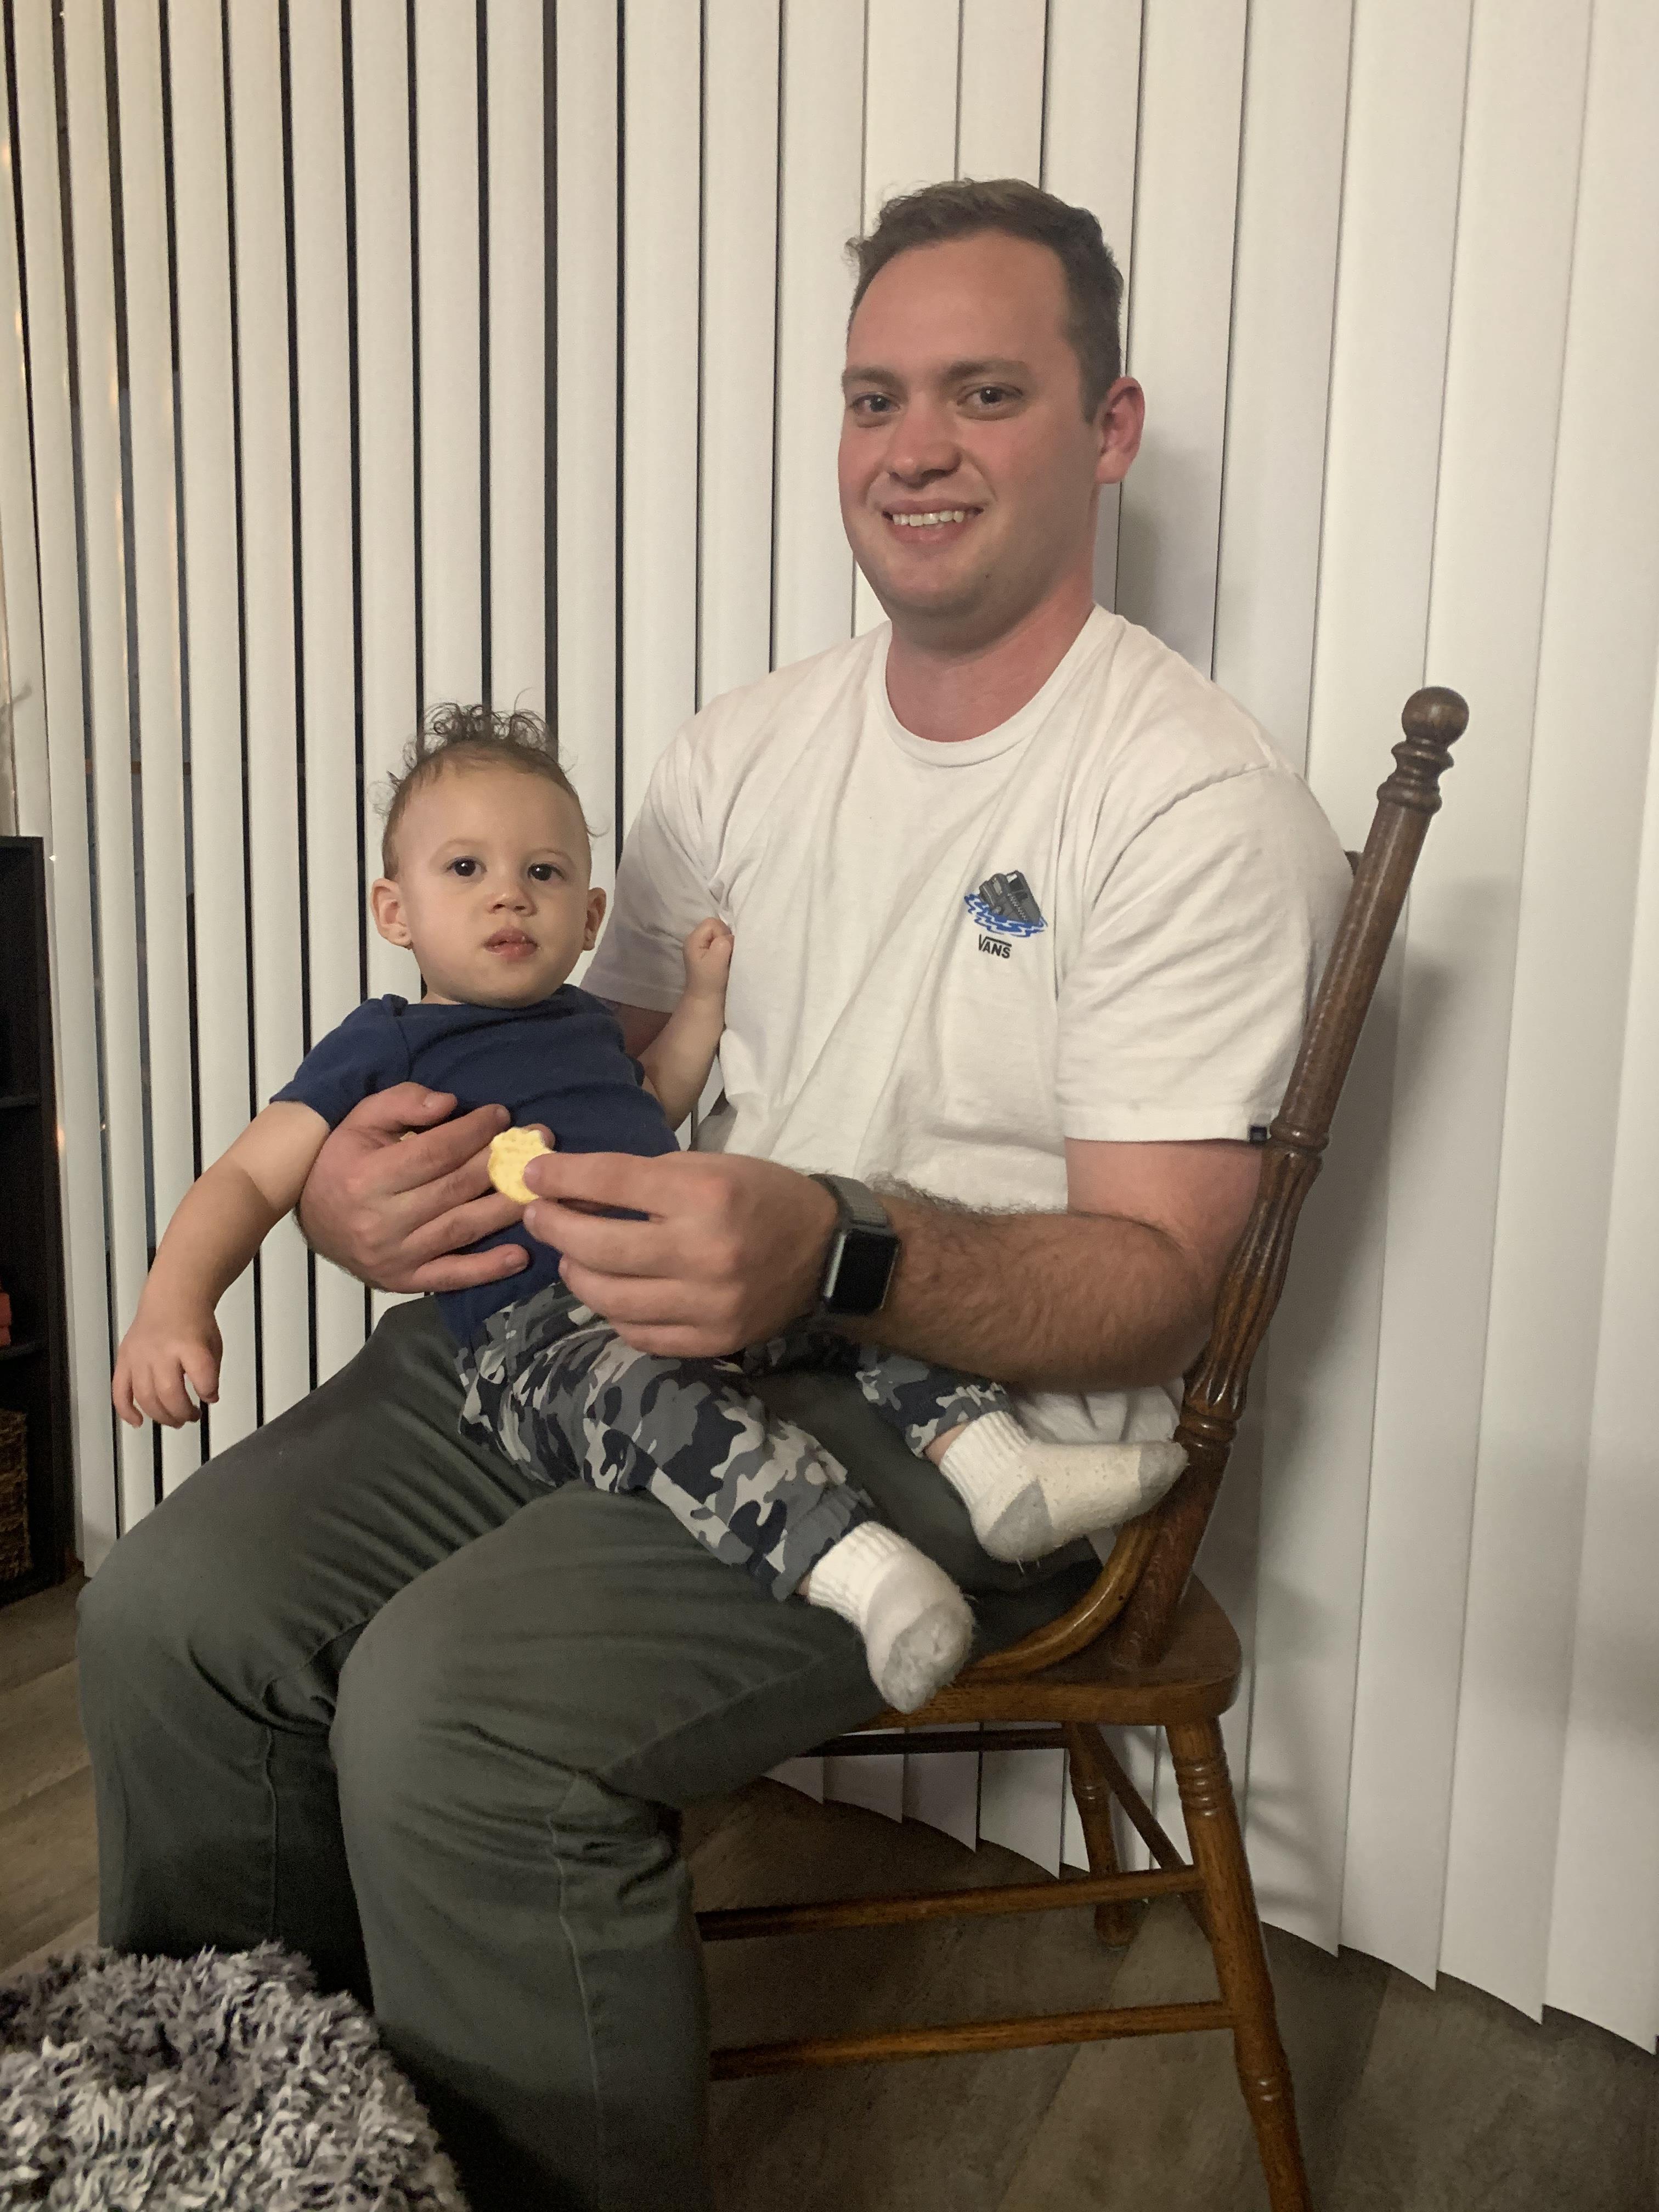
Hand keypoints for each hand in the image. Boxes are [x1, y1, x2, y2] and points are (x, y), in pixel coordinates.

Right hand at [113, 1305, 221, 1427]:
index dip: (208, 1392)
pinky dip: (126, 1410)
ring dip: (161, 1416)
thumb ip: (211, 1372)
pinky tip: (138, 1422)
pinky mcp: (124, 1359)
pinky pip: (119, 1390)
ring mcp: (139, 1356)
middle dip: (183, 1412)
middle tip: (192, 1416)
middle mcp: (161, 1350)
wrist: (172, 1298)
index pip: (201, 1377)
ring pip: (145, 1397)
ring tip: (175, 1420)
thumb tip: (208, 1398)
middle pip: (169, 1392)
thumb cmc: (194, 1322)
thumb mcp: (213, 1344)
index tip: (211, 1397)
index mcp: (189, 1344)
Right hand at [295, 1081, 528, 1293]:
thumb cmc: (342, 1161)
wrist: (311, 1218)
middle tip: (539, 1143)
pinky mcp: (404, 1280)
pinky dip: (488, 1269)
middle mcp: (382, 1220)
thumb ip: (402, 1102)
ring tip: (542, 1187)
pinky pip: (452, 1276)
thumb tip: (449, 1103)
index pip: (435, 1152)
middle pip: (456, 1188)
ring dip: (507, 1207)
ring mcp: (395, 1256)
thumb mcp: (361, 1119)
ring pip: (462, 1228)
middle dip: (501, 1162)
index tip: (502, 1115)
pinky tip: (521, 1254)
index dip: (473, 1132)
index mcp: (369, 1177)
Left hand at [521, 1148, 837, 1355]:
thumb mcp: (707, 1167)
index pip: (611, 1182)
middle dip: (554, 1228)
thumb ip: (640, 1180)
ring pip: (609, 1298)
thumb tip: (570, 1191)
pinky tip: (612, 1292)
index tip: (533, 1175)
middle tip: (538, 1217)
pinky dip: (614, 1312)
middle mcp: (704, 1251)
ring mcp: (708, 1303)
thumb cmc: (761, 1196)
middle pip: (598, 1246)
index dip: (561, 1177)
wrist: (826, 1252)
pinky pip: (639, 1334)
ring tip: (571, 1257)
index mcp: (705, 1194)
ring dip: (577, 1274)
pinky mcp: (712, 1339)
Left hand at [681, 917, 732, 999]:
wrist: (706, 1000)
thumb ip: (723, 943)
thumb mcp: (716, 961)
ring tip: (726, 959)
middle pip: (717, 926)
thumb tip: (731, 937)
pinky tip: (725, 960)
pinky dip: (726, 950)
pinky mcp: (709, 952)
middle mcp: (696, 939)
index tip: (724, 950)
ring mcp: (702, 946)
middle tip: (726, 955)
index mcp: (693, 939)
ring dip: (727, 945)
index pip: (712, 923)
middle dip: (726, 938)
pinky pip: (721, 943)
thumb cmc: (710, 982)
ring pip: (721, 935)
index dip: (722, 934)